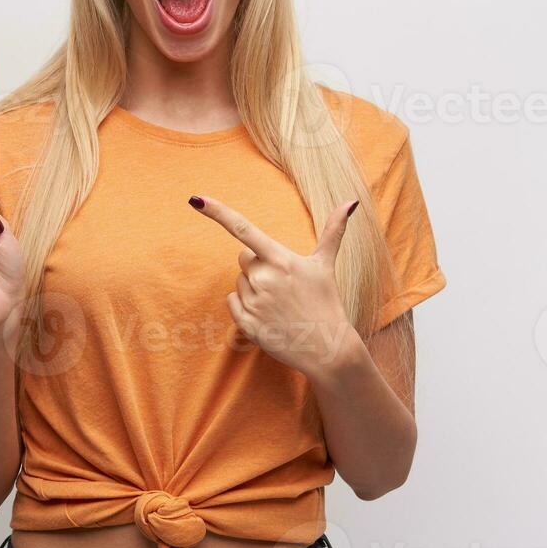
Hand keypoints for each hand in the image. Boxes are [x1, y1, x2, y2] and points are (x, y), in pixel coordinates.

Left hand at [189, 194, 362, 379]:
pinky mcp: (246, 323)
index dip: (218, 213)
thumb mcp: (326, 265)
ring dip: (253, 287)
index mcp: (281, 260)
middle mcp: (264, 278)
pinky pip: (232, 301)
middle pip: (243, 257)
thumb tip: (350, 202)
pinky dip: (244, 305)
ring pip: (239, 280)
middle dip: (258, 265)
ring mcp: (254, 302)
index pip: (243, 229)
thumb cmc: (326, 302)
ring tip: (278, 302)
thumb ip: (333, 231)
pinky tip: (267, 314)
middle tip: (282, 283)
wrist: (327, 347)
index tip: (196, 200)